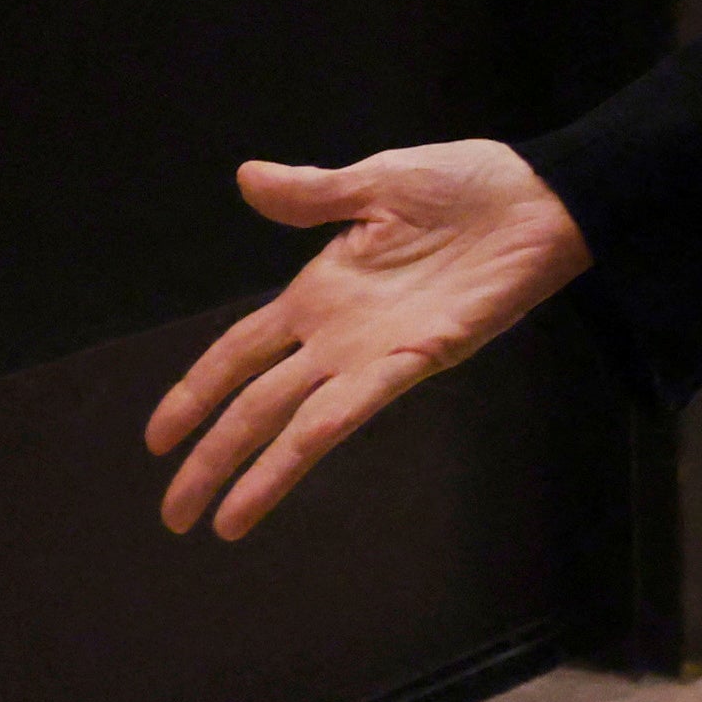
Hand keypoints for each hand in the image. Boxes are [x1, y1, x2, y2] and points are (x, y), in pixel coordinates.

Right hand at [146, 145, 590, 538]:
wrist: (544, 194)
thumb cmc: (470, 186)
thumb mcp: (378, 181)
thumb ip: (312, 195)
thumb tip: (245, 177)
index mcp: (320, 290)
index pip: (239, 352)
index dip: (195, 391)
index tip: (156, 438)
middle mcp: (339, 334)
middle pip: (255, 404)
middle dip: (210, 456)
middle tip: (171, 516)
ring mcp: (375, 352)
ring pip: (295, 422)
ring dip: (254, 473)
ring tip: (216, 523)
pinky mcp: (419, 358)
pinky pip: (350, 409)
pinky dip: (309, 447)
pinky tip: (275, 480)